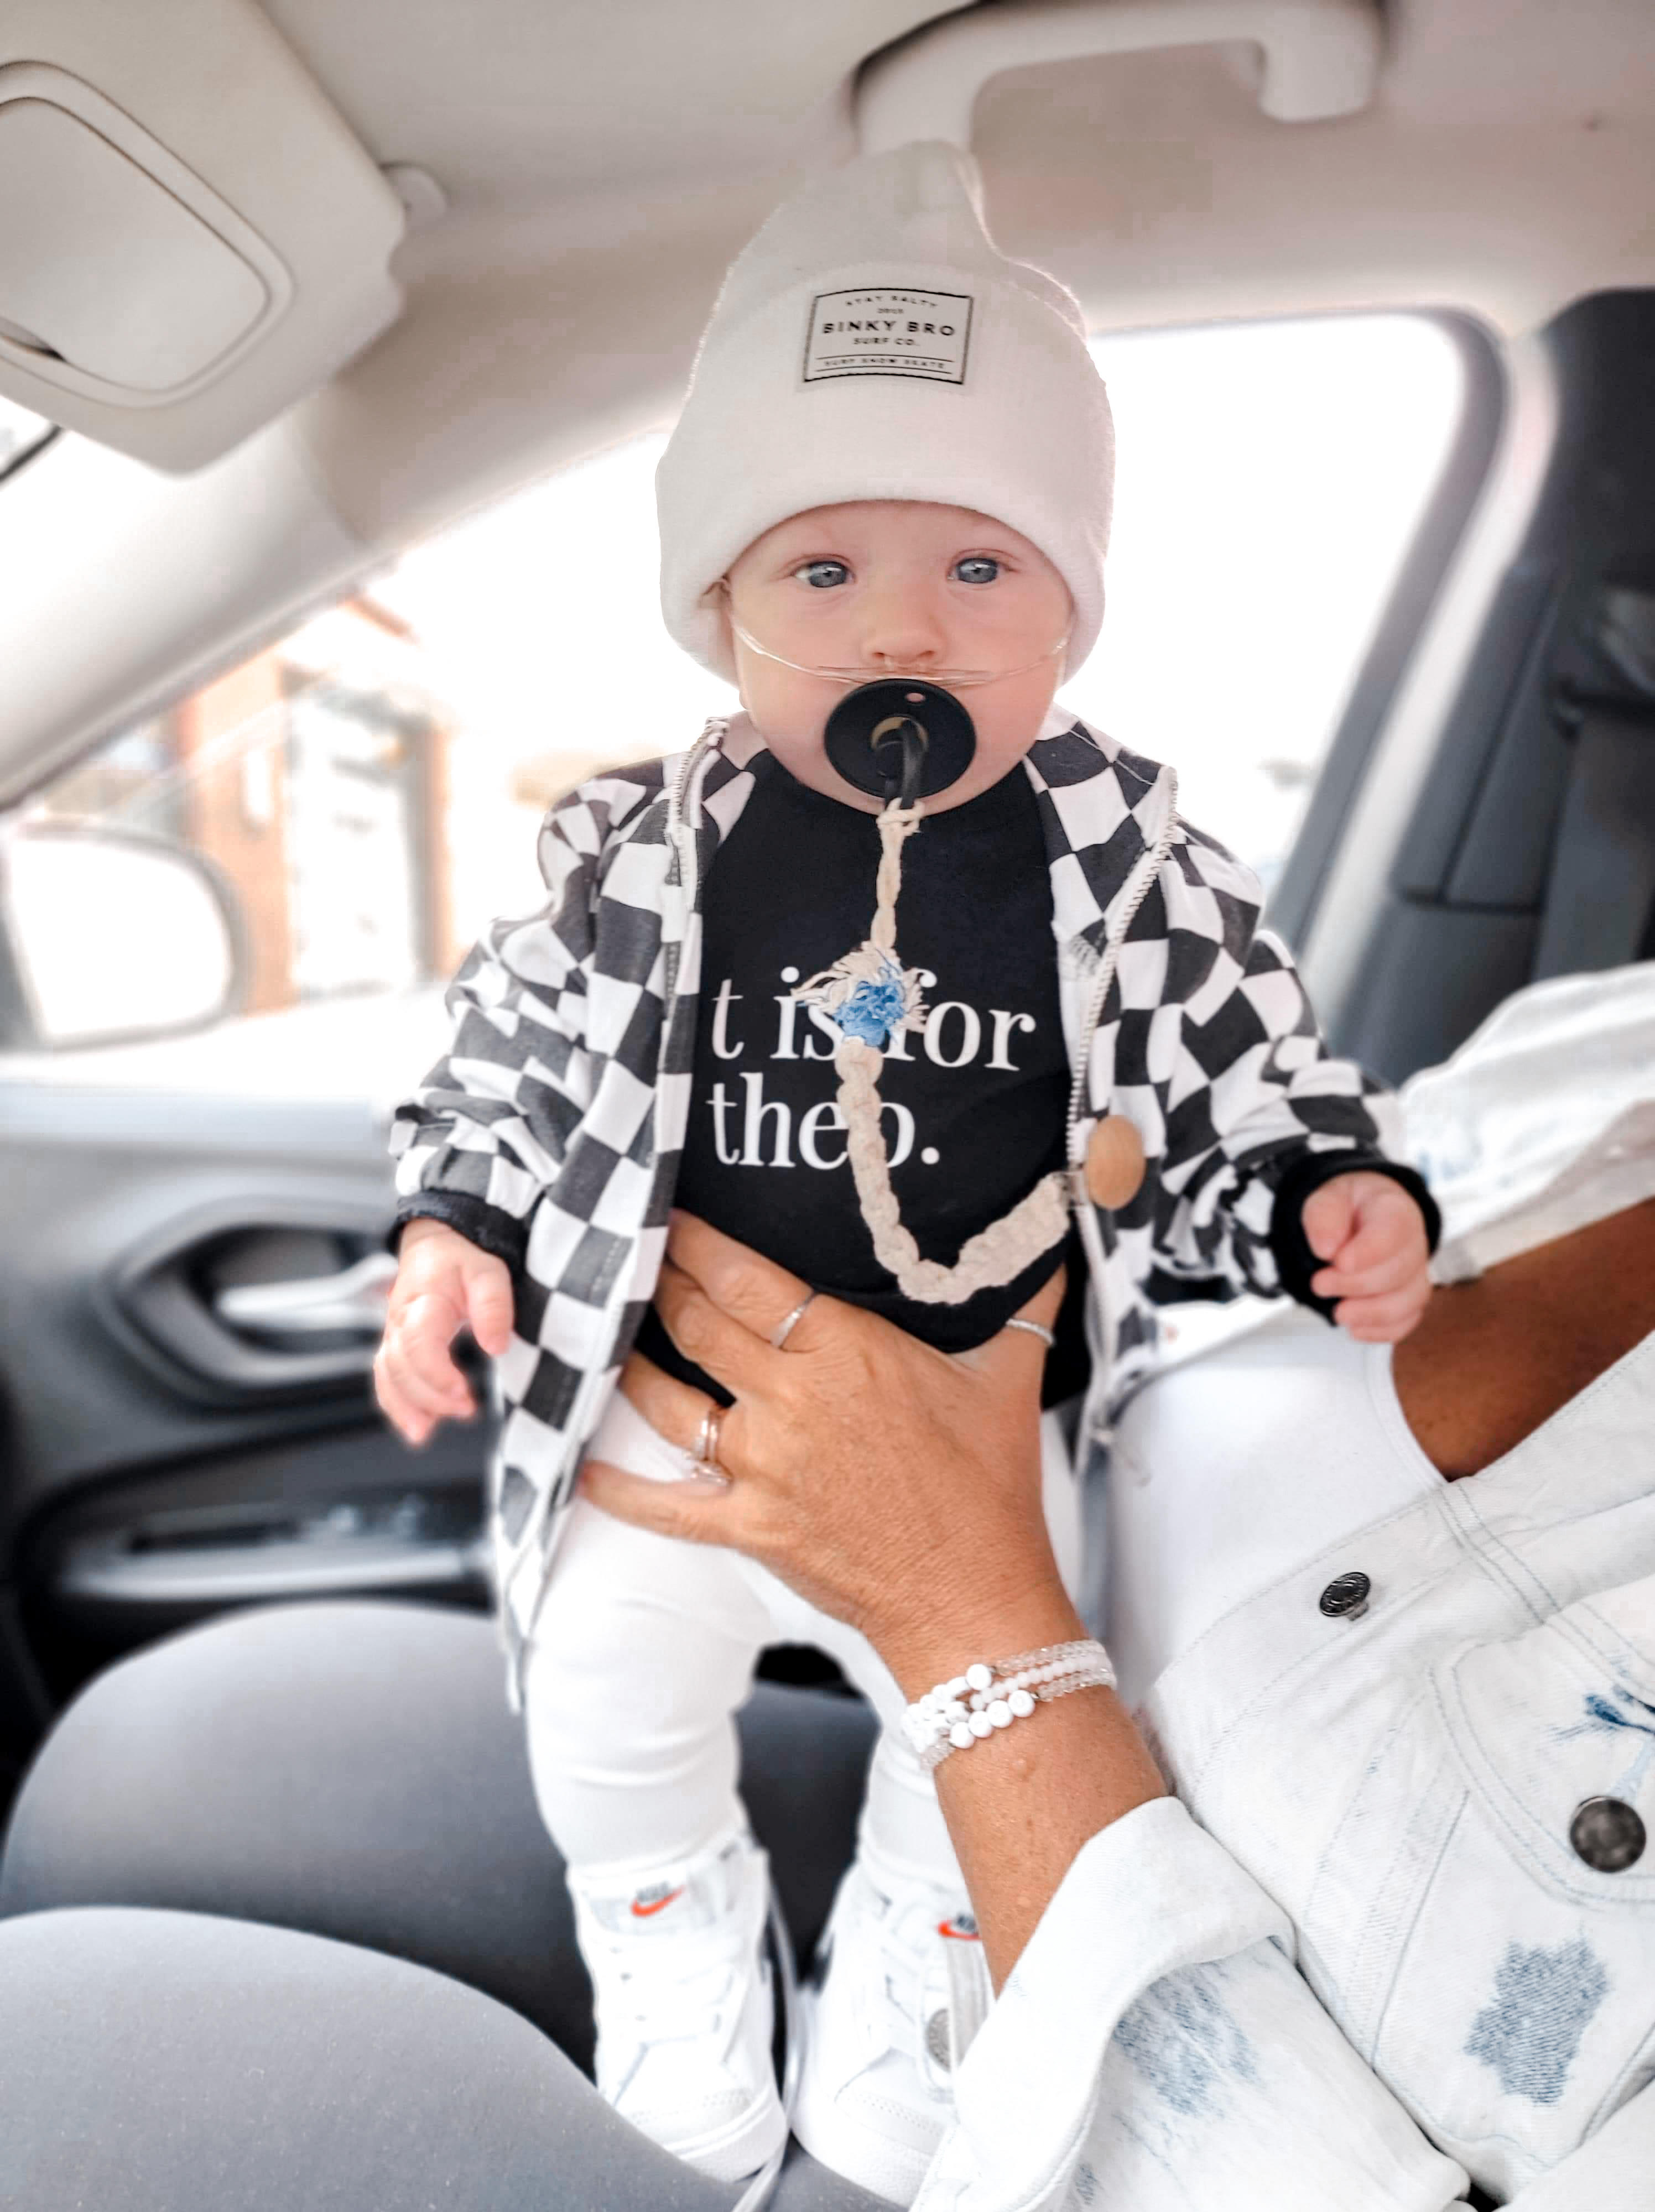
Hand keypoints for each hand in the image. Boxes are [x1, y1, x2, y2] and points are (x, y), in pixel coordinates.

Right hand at [374, 1219, 513, 1445]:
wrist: (438, 1242)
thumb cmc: (464, 1258)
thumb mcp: (489, 1271)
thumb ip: (493, 1306)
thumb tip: (495, 1346)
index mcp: (423, 1300)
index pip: (418, 1343)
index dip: (437, 1374)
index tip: (465, 1392)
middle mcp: (399, 1320)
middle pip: (401, 1366)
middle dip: (429, 1396)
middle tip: (465, 1410)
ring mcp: (393, 1334)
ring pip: (388, 1376)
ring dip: (405, 1407)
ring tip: (425, 1434)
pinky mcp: (395, 1345)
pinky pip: (386, 1378)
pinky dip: (396, 1405)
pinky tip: (416, 1426)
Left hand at [580, 1212, 1071, 1694]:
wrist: (974, 1599)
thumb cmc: (991, 1488)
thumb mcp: (1010, 1373)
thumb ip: (1020, 1295)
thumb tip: (1042, 1230)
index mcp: (844, 1352)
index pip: (747, 1278)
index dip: (699, 1242)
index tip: (673, 1213)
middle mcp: (790, 1401)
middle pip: (698, 1324)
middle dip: (660, 1282)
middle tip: (634, 1252)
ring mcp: (761, 1467)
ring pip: (670, 1400)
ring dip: (633, 1362)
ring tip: (609, 1329)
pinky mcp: (749, 1526)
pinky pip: (666, 1506)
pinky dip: (619, 1488)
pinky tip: (584, 1465)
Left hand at [1303, 1171, 1432, 1343]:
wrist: (1359, 1216)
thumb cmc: (1347, 1208)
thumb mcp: (1327, 1197)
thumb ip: (1324, 1216)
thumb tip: (1326, 1248)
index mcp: (1396, 1211)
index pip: (1394, 1232)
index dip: (1368, 1252)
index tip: (1337, 1262)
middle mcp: (1414, 1244)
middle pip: (1400, 1271)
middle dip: (1357, 1285)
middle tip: (1319, 1284)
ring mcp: (1415, 1273)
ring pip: (1409, 1301)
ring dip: (1371, 1313)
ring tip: (1338, 1313)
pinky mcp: (1409, 1299)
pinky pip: (1407, 1321)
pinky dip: (1381, 1331)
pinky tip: (1355, 1329)